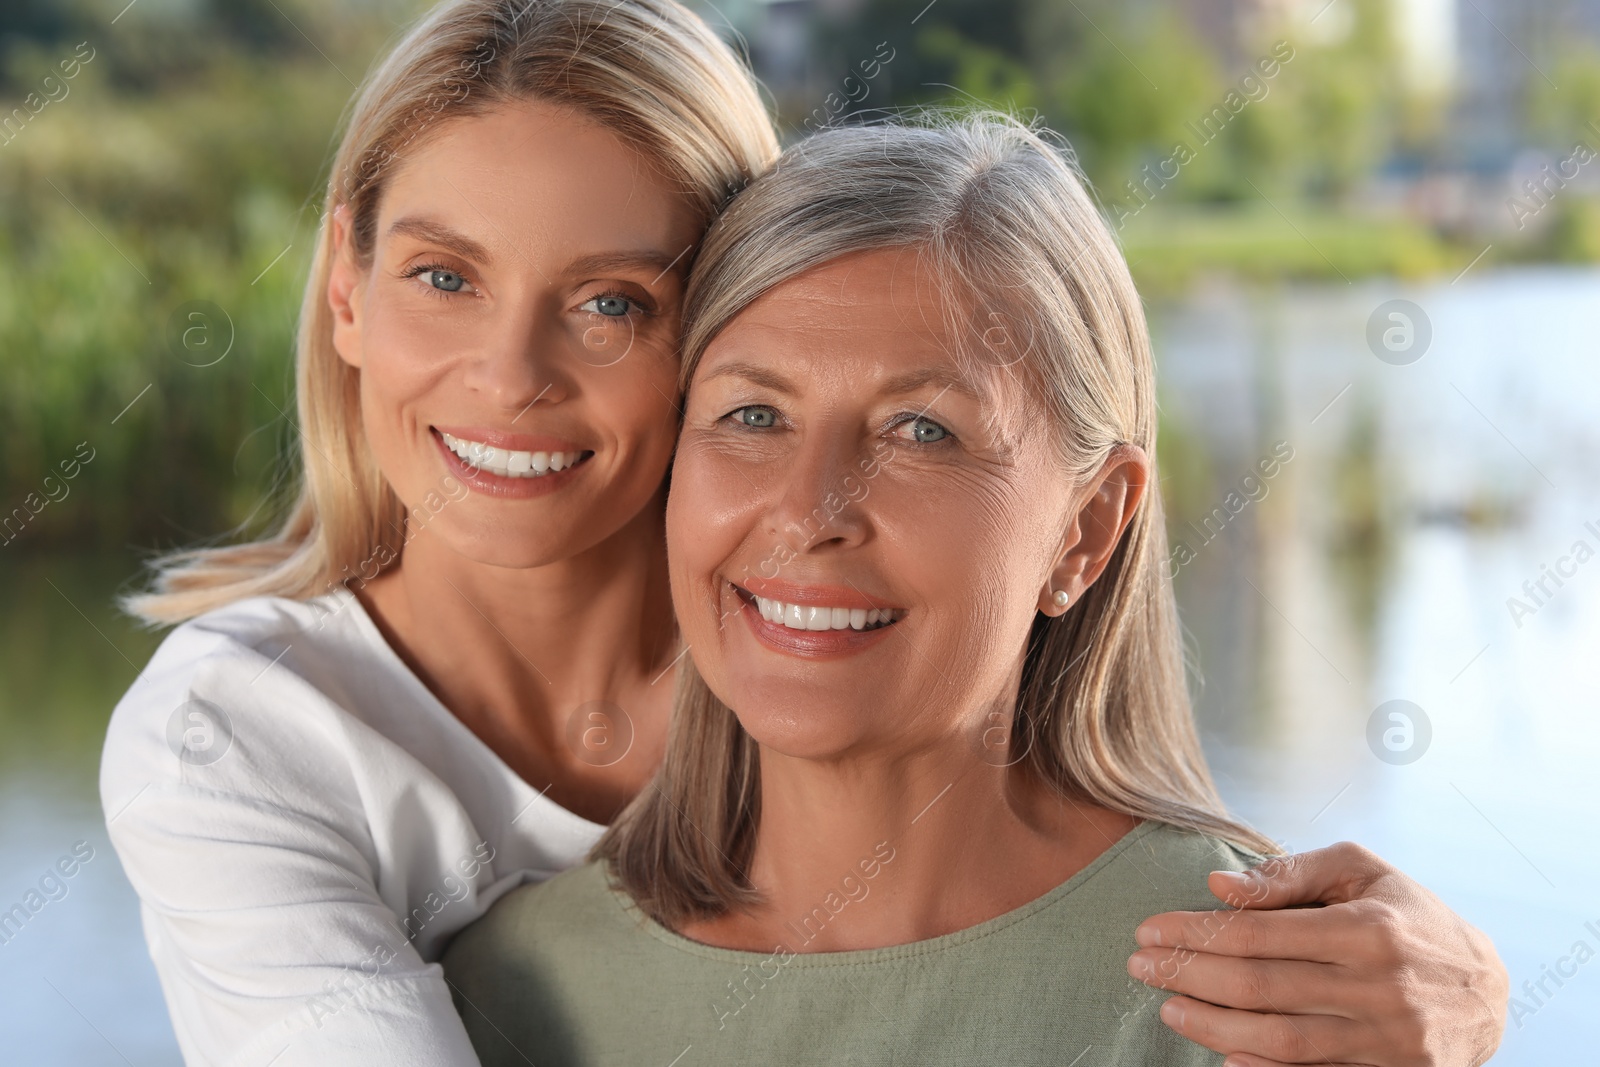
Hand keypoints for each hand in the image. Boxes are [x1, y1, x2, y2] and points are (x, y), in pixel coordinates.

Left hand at [1126, 842, 1506, 1066]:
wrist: (1486, 989)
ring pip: (1281, 1040)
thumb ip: (1289, 873)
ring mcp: (1388, 1040)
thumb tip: (1218, 884)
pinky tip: (1222, 1056)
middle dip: (1190, 976)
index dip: (1196, 933)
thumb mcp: (1361, 871)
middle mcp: (1380, 986)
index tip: (1148, 931)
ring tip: (1169, 1008)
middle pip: (1262, 988)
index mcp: (1368, 928)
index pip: (1260, 932)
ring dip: (1213, 1027)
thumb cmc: (1407, 916)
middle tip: (1142, 968)